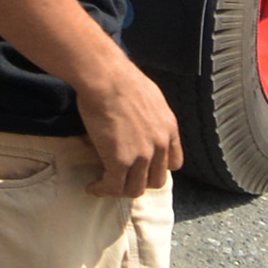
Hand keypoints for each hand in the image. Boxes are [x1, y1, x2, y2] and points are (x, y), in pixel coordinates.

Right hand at [76, 61, 183, 198]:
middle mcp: (160, 145)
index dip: (158, 168)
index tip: (143, 167)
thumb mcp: (151, 95)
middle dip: (140, 182)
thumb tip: (141, 117)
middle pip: (157, 181)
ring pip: (135, 189)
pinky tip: (92, 186)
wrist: (106, 77)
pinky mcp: (119, 160)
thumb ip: (152, 113)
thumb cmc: (121, 78)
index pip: (174, 163)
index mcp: (169, 128)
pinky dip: (102, 190)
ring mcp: (141, 155)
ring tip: (105, 185)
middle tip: (122, 177)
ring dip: (119, 189)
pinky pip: (113, 187)